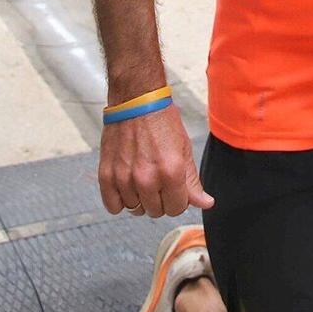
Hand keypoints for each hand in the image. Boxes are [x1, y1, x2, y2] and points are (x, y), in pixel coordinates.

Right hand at [96, 106, 213, 217]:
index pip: (176, 208)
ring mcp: (124, 177)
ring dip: (140, 199)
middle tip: (158, 180)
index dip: (178, 199)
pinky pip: (113, 206)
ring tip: (141, 178)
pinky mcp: (106, 174)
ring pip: (135, 209)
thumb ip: (192, 182)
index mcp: (171, 171)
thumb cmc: (162, 121)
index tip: (174, 187)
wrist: (136, 100)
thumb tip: (205, 204)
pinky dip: (120, 201)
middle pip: (156, 211)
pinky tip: (126, 187)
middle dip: (160, 200)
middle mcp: (147, 178)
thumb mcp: (184, 149)